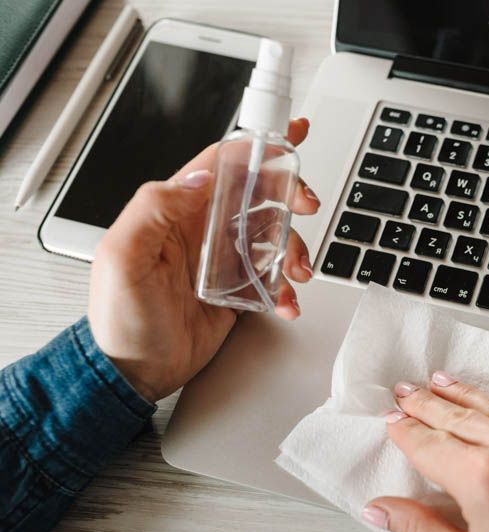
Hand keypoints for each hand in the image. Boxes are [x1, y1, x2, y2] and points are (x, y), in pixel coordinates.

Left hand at [88, 118, 319, 402]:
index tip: (288, 138)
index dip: (256, 147)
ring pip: (274, 235)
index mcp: (174, 211)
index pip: (220, 165)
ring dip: (293, 248)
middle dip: (289, 194)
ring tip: (295, 272)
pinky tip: (284, 301)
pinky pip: (273, 278)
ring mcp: (222, 260)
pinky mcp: (238, 290)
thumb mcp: (122, 257)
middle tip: (306, 206)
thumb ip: (154, 208)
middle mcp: (201, 229)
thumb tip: (198, 178)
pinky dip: (286, 288)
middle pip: (257, 194)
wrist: (134, 373)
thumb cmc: (119, 319)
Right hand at [365, 328, 488, 531]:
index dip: (405, 432)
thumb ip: (418, 531)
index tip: (393, 422)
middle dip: (426, 404)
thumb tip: (380, 509)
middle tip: (407, 393)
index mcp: (483, 481)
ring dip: (465, 391)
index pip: (429, 445)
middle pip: (458, 418)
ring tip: (443, 380)